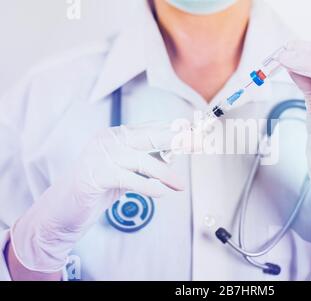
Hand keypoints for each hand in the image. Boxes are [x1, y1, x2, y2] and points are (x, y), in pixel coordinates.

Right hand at [11, 123, 184, 271]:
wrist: (63, 210)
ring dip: (165, 174)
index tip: (198, 133)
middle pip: (151, 137)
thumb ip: (148, 161)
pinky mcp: (95, 175)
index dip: (177, 131)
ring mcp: (100, 155)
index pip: (153, 129)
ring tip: (181, 186)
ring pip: (142, 160)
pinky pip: (128, 179)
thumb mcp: (127, 171)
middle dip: (179, 140)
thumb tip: (176, 153)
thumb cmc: (99, 188)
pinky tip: (161, 193)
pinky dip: (147, 186)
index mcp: (117, 135)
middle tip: (200, 143)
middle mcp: (109, 139)